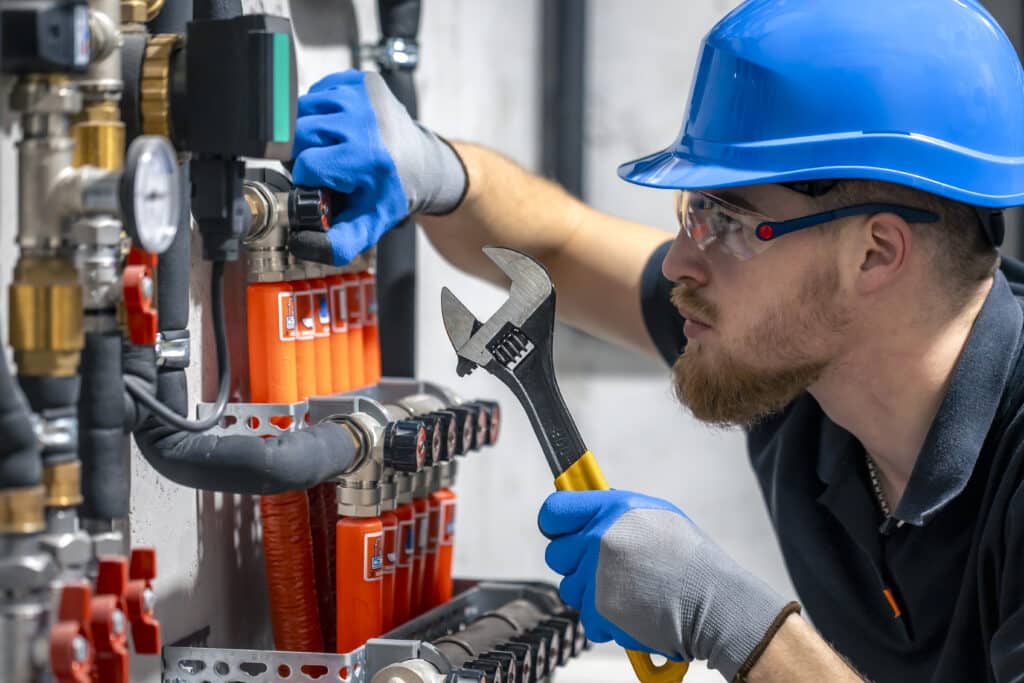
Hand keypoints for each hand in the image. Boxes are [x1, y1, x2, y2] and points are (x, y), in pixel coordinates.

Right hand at [291, 70, 466, 264]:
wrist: (425, 164)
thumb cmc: (393, 192)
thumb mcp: (368, 224)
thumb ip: (337, 243)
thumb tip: (302, 244)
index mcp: (366, 157)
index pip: (306, 165)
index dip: (309, 178)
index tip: (324, 184)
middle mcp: (365, 120)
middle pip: (299, 134)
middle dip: (304, 153)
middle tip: (326, 166)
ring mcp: (363, 94)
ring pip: (303, 109)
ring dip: (308, 130)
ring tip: (331, 146)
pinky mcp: (360, 79)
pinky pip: (317, 91)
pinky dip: (320, 110)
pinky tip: (338, 127)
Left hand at [539, 490, 791, 680]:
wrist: (715, 603)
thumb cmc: (691, 560)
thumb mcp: (655, 515)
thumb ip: (614, 514)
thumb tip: (586, 513)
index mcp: (612, 509)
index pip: (553, 511)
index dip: (556, 525)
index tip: (563, 532)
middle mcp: (599, 538)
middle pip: (555, 554)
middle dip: (576, 563)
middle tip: (607, 569)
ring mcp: (597, 575)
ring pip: (569, 588)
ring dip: (590, 593)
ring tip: (628, 590)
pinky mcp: (600, 610)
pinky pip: (585, 618)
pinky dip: (605, 621)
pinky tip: (632, 610)